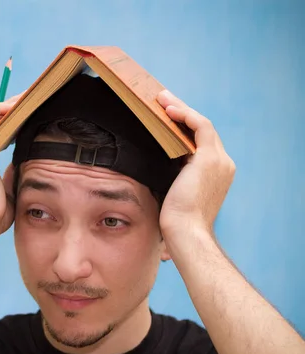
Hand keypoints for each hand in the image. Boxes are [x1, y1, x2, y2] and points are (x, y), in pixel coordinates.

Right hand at [0, 94, 21, 234]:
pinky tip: (18, 107)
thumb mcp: (6, 190)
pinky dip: (1, 111)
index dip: (5, 123)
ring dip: (6, 106)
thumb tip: (20, 161)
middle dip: (8, 110)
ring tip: (26, 99)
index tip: (23, 118)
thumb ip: (9, 173)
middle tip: (28, 101)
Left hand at [156, 90, 235, 238]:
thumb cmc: (175, 220)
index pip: (201, 142)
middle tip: (163, 101)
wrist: (186, 232)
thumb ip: (172, 174)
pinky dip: (185, 115)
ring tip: (162, 99)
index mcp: (216, 173)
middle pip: (202, 130)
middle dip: (182, 113)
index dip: (184, 127)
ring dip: (181, 109)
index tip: (166, 118)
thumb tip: (152, 163)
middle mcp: (223, 164)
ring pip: (201, 124)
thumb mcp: (173, 191)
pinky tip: (169, 109)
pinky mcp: (210, 158)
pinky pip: (200, 126)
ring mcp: (219, 161)